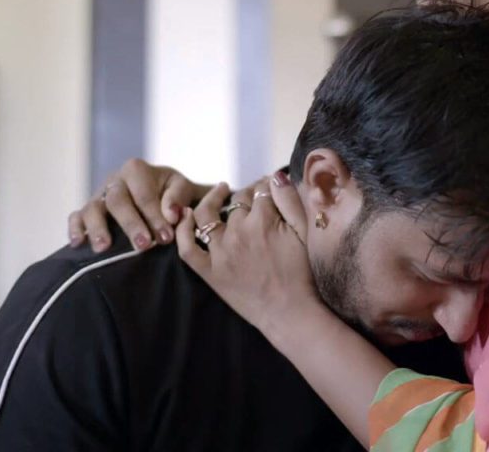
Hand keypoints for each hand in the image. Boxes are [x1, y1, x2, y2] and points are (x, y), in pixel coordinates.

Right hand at [68, 158, 214, 251]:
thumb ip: (179, 198)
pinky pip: (76, 217)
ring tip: (104, 248)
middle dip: (130, 224)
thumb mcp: (183, 189)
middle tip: (143, 246)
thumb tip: (170, 215)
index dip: (154, 216)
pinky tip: (78, 243)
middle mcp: (115, 180)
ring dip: (98, 228)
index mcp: (137, 170)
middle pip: (117, 200)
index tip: (166, 238)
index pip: (144, 194)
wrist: (163, 197)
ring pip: (93, 209)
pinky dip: (75, 229)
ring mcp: (99, 195)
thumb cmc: (174, 194)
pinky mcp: (88, 210)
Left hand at [177, 172, 319, 336]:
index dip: (267, 186)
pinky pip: (187, 247)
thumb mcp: (305, 233)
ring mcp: (220, 252)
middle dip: (248, 194)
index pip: (261, 190)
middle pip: (237, 201)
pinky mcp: (210, 272)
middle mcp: (238, 232)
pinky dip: (183, 230)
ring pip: (207, 214)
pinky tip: (186, 216)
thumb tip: (276, 175)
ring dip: (212, 198)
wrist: (289, 313)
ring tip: (220, 191)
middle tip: (256, 196)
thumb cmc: (303, 274)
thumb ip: (290, 201)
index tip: (271, 187)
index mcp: (263, 220)